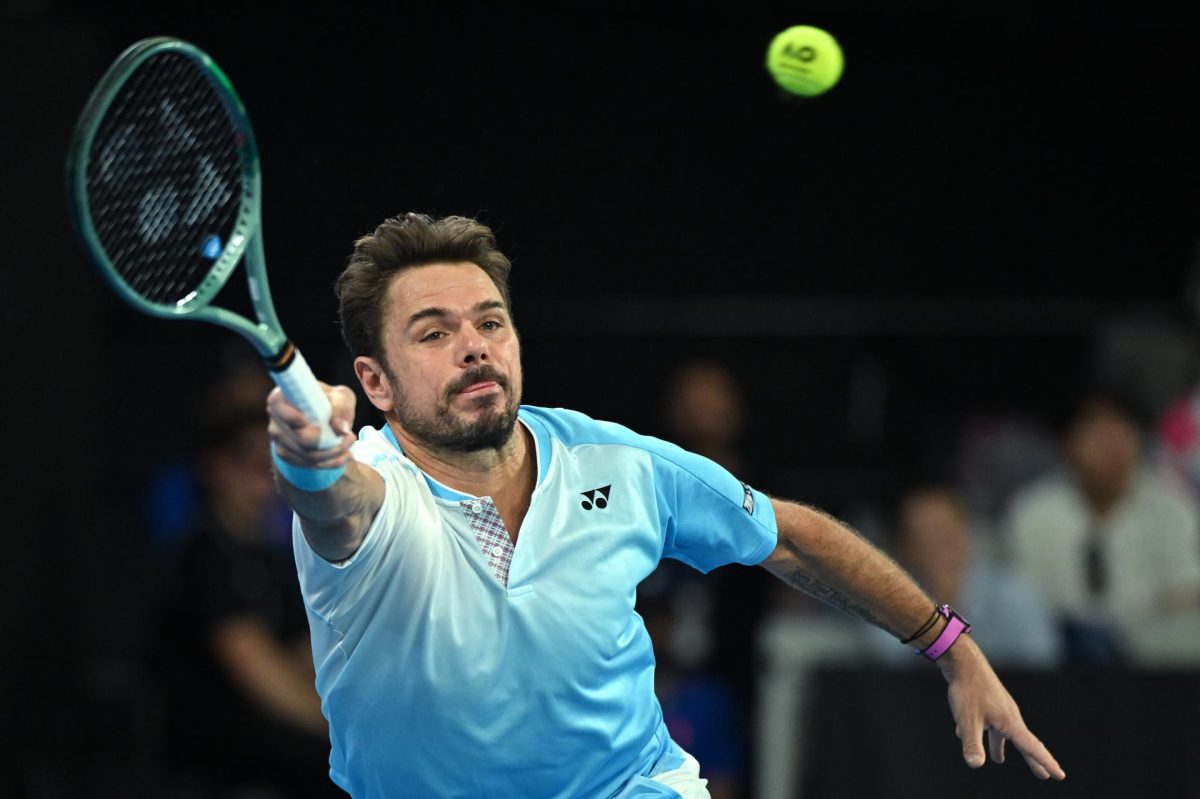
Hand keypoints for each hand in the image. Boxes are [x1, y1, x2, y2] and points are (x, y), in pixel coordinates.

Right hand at [267, 383, 356, 469]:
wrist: (327, 415)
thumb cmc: (332, 402)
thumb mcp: (341, 398)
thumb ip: (341, 408)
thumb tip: (340, 429)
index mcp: (281, 398)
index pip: (278, 407)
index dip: (294, 417)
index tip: (316, 424)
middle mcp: (275, 419)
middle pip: (299, 438)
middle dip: (330, 443)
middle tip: (351, 436)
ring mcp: (278, 440)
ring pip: (306, 456)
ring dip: (334, 454)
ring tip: (351, 443)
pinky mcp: (286, 455)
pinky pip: (308, 465)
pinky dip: (331, 462)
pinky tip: (346, 455)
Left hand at [938, 637, 1065, 779]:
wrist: (962, 660)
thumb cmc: (967, 690)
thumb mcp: (967, 720)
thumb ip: (972, 743)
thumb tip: (976, 765)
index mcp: (1010, 722)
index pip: (1032, 747)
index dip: (1046, 762)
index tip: (1060, 775)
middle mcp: (1008, 715)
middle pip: (1023, 742)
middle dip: (1032, 760)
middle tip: (1044, 776)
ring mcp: (998, 706)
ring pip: (1000, 732)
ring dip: (999, 746)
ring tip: (998, 760)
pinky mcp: (986, 700)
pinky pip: (985, 721)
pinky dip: (979, 731)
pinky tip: (961, 733)